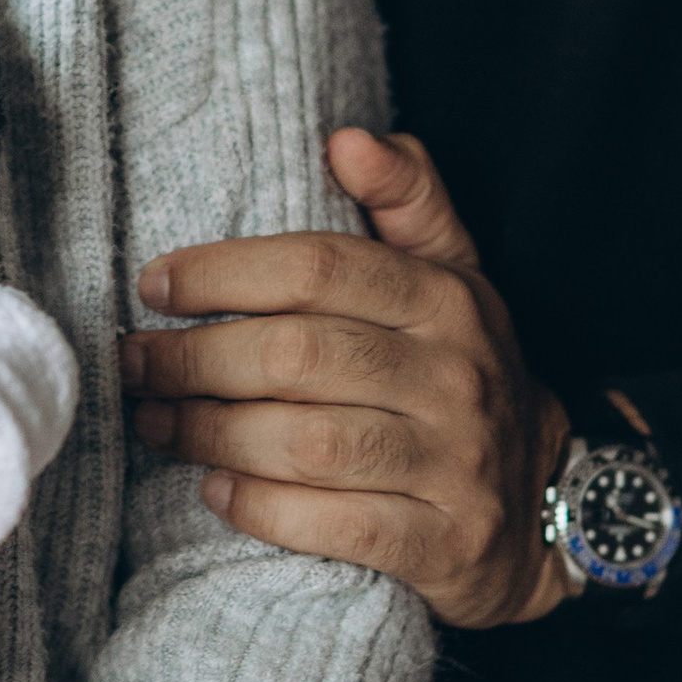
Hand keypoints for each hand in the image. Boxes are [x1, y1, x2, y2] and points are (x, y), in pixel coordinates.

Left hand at [118, 129, 571, 628]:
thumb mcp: (454, 276)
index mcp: (446, 300)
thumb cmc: (462, 373)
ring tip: (155, 423)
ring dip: (209, 434)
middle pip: (296, 357)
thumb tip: (347, 138)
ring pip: (305, 443)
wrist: (546, 501)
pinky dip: (262, 508)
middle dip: (194, 360)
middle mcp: (454, 377)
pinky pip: (335, 525)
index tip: (155, 285)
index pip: (319, 268)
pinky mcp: (443, 543)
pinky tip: (215, 490)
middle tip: (135, 365)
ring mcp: (454, 464)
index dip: (223, 272)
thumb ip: (407, 199)